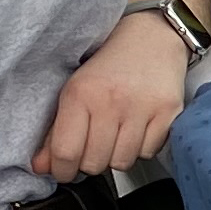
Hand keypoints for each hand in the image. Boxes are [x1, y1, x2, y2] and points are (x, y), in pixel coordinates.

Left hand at [32, 14, 189, 181]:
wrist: (153, 38)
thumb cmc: (111, 65)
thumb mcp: (74, 91)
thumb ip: (56, 132)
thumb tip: (42, 167)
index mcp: (80, 94)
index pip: (66, 152)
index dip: (62, 171)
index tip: (64, 171)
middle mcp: (111, 101)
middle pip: (94, 163)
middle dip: (90, 162)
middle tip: (92, 148)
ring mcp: (141, 108)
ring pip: (122, 162)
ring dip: (116, 156)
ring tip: (116, 136)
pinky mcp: (168, 112)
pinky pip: (148, 152)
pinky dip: (140, 148)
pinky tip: (137, 130)